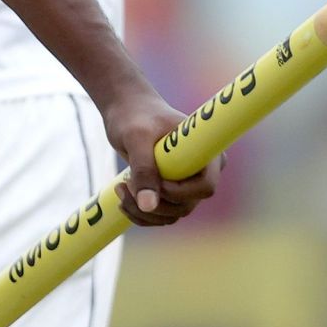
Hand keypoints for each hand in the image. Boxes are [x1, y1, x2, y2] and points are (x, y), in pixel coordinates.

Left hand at [100, 88, 217, 226]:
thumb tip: (149, 206)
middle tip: (124, 184)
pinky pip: (160, 215)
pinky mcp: (170, 192)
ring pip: (171, 215)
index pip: (205, 187)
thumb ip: (143, 169)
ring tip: (121, 188)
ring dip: (142, 211)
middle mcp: (200, 171)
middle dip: (153, 203)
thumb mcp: (136, 137)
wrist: (125, 111)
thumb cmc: (134, 116)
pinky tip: (123, 196)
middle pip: (185, 206)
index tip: (153, 178)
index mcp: (205, 152)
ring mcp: (186, 185)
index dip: (179, 192)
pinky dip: (139, 213)